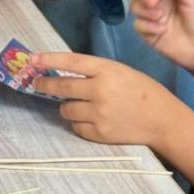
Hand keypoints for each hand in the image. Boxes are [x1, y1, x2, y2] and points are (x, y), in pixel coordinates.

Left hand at [31, 50, 179, 149]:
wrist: (161, 119)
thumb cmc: (140, 89)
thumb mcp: (118, 70)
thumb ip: (93, 72)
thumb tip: (62, 73)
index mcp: (105, 69)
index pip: (70, 62)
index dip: (48, 60)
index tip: (32, 59)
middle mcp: (99, 90)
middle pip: (61, 87)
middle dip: (45, 85)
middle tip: (38, 83)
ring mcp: (99, 114)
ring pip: (66, 110)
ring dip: (66, 107)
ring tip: (77, 105)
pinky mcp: (100, 133)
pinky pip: (77, 127)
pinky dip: (78, 123)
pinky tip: (89, 119)